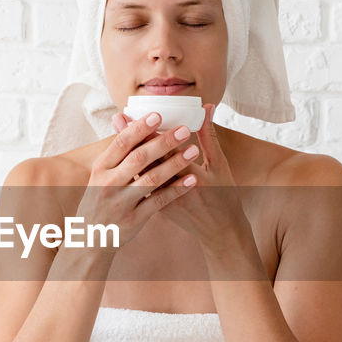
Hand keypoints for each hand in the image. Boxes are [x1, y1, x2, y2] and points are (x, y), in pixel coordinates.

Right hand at [75, 112, 199, 246]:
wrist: (90, 238)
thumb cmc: (99, 200)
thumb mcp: (99, 175)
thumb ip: (115, 151)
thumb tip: (122, 118)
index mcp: (100, 168)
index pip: (121, 143)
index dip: (140, 128)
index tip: (158, 115)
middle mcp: (109, 184)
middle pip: (139, 158)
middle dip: (163, 142)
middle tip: (183, 129)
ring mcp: (121, 202)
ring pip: (151, 179)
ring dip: (174, 163)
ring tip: (193, 151)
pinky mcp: (134, 219)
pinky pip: (159, 201)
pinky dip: (176, 189)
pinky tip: (192, 180)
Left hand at [114, 104, 247, 252]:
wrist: (221, 232)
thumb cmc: (225, 197)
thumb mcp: (220, 165)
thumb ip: (209, 136)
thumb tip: (207, 108)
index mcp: (192, 178)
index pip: (166, 151)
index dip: (150, 132)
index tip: (137, 114)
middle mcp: (174, 191)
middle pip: (147, 161)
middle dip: (132, 138)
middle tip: (119, 118)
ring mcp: (164, 202)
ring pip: (140, 175)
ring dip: (127, 154)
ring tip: (117, 135)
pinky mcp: (158, 209)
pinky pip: (141, 188)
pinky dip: (133, 172)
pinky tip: (122, 159)